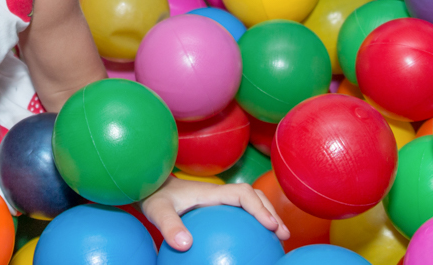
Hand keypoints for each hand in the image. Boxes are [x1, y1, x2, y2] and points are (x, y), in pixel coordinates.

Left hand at [139, 177, 289, 250]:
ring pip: (249, 204)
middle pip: (253, 197)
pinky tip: (248, 246)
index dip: (259, 207)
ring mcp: (217, 201)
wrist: (148, 186)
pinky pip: (237, 215)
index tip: (270, 225)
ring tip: (276, 239)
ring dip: (265, 217)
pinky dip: (249, 225)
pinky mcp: (214, 208)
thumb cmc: (153, 197)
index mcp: (210, 192)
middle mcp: (218, 194)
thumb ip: (169, 226)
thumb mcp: (157, 212)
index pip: (242, 194)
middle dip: (271, 213)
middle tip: (283, 235)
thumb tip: (185, 244)